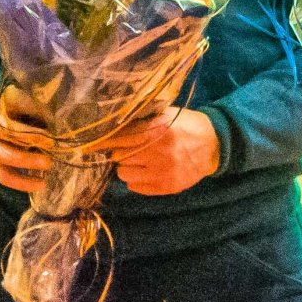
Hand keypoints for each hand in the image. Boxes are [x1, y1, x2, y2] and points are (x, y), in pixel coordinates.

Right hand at [0, 88, 52, 191]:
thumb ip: (17, 98)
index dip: (29, 125)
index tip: (48, 127)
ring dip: (28, 163)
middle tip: (51, 144)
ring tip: (48, 165)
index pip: (10, 120)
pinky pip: (6, 178)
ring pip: (8, 160)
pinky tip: (40, 185)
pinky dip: (23, 183)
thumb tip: (45, 99)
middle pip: (10, 139)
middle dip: (32, 141)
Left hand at [99, 107, 219, 195]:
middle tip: (123, 147)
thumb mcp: (165, 114)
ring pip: (124, 174)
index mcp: (156, 130)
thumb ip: (142, 119)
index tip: (87, 144)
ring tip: (137, 159)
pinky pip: (136, 187)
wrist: (213, 145)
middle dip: (117, 151)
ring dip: (126, 166)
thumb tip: (114, 122)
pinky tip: (146, 170)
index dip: (102, 141)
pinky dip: (136, 179)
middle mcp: (156, 152)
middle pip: (118, 156)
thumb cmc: (186, 124)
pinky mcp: (165, 187)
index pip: (119, 138)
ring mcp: (161, 172)